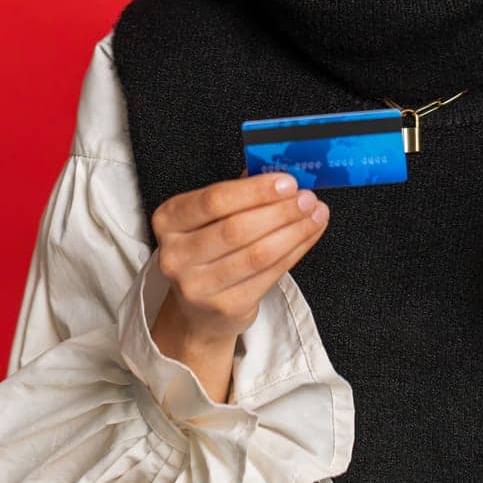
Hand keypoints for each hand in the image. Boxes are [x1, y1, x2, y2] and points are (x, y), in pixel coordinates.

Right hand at [149, 169, 329, 343]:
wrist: (198, 308)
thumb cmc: (207, 250)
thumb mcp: (209, 218)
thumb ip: (238, 194)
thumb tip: (279, 173)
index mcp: (168, 220)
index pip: (214, 200)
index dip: (255, 191)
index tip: (287, 182)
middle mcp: (175, 254)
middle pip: (237, 228)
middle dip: (280, 211)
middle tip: (307, 199)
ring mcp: (198, 285)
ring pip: (257, 254)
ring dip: (294, 232)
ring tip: (315, 215)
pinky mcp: (225, 306)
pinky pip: (269, 275)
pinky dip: (295, 252)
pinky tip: (307, 237)